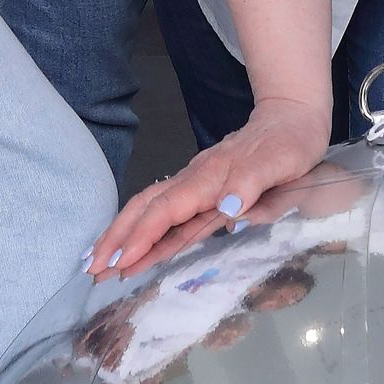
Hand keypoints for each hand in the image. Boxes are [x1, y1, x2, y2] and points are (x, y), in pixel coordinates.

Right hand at [91, 101, 329, 278]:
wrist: (292, 116)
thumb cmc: (289, 141)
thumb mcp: (280, 160)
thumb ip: (251, 182)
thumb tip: (227, 207)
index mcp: (210, 177)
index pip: (167, 210)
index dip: (142, 236)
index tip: (121, 261)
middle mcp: (196, 180)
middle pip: (145, 208)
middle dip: (116, 237)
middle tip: (91, 267)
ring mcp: (197, 186)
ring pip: (151, 211)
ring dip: (124, 236)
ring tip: (100, 262)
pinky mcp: (203, 192)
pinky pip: (169, 216)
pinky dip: (148, 234)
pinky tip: (137, 249)